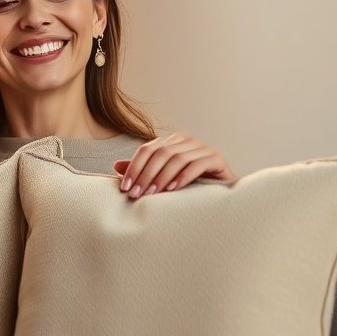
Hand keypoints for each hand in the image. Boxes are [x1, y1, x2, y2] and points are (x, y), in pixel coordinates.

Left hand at [114, 133, 235, 198]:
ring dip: (162, 177)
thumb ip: (142, 171)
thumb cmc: (188, 186)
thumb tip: (116, 166)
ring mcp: (202, 148)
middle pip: (160, 153)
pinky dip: (183, 177)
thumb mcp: (162, 179)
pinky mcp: (216, 158)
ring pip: (177, 158)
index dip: (133, 168)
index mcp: (171, 142)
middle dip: (145, 175)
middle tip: (136, 194)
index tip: (124, 188)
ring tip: (152, 194)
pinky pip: (197, 165)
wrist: (220, 193)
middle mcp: (186, 141)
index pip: (146, 150)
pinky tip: (173, 189)